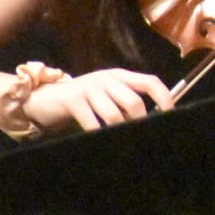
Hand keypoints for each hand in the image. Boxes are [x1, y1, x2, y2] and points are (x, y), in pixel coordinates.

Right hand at [24, 69, 172, 132]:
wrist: (45, 97)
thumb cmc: (84, 100)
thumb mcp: (107, 94)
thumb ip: (126, 101)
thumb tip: (150, 120)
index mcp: (121, 76)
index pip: (150, 82)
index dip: (163, 97)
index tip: (169, 114)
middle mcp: (107, 79)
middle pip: (133, 101)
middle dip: (138, 121)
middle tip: (138, 133)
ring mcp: (89, 88)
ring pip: (114, 114)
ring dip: (119, 129)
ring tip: (120, 138)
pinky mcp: (73, 101)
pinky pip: (92, 122)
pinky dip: (99, 133)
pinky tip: (100, 138)